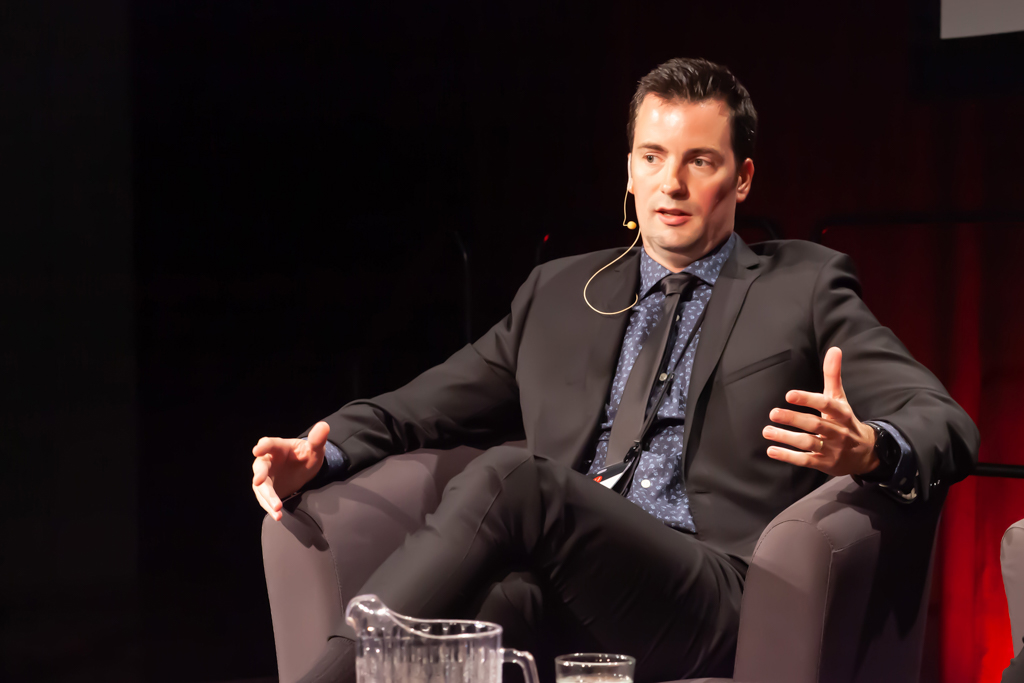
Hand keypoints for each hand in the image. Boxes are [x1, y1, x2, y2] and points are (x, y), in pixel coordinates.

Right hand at [251, 421, 329, 520]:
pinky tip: (278, 516)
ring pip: (262, 488)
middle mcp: (268, 461)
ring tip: (277, 507)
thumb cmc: (307, 456)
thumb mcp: (315, 449)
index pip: (268, 444)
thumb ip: (318, 440)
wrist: (305, 470)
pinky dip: (270, 508)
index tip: (257, 450)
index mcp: (278, 448)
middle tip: (260, 482)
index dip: (263, 446)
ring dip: (267, 497)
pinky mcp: (267, 491)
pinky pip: (266, 500)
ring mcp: (266, 477)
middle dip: (260, 475)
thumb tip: (324, 425)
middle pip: (260, 468)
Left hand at [762, 347, 878, 476]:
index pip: (826, 404)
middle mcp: (838, 431)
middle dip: (793, 418)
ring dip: (786, 438)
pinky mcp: (825, 463)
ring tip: (766, 431)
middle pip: (815, 424)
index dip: (808, 399)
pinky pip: (806, 460)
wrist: (866, 453)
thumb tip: (834, 349)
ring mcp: (831, 449)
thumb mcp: (841, 399)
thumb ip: (833, 375)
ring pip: (808, 443)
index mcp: (841, 413)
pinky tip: (771, 451)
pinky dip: (788, 456)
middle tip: (773, 413)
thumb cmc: (846, 421)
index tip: (789, 395)